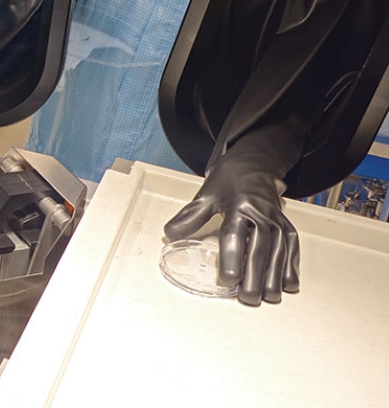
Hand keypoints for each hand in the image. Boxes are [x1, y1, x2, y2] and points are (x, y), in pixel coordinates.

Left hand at [164, 154, 300, 305]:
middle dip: (255, 275)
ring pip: (278, 249)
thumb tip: (169, 234)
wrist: (253, 162)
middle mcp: (260, 212)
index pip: (234, 235)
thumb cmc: (227, 180)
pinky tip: (289, 284)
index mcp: (237, 205)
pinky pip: (291, 246)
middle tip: (249, 298)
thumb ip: (190, 217)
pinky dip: (291, 265)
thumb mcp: (206, 194)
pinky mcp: (285, 222)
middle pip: (259, 247)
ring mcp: (275, 218)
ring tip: (270, 297)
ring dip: (276, 275)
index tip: (228, 280)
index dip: (232, 259)